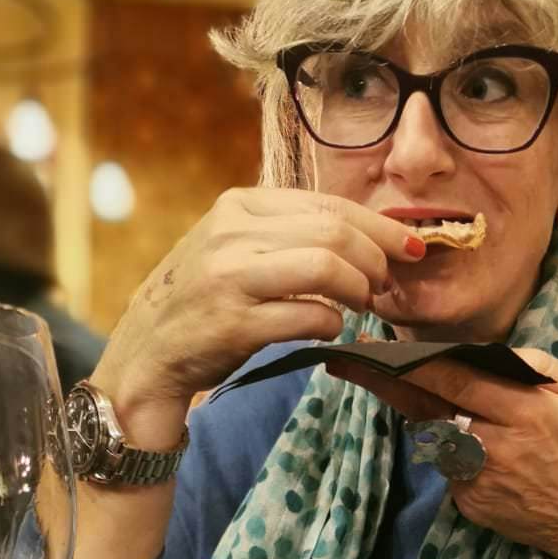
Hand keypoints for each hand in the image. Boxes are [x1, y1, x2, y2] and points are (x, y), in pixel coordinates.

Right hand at [93, 188, 425, 444]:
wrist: (148, 353)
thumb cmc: (205, 301)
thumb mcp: (236, 248)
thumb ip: (288, 234)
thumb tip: (368, 237)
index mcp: (239, 207)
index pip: (327, 204)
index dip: (379, 226)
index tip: (409, 247)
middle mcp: (232, 234)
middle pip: (333, 232)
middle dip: (375, 259)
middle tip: (384, 284)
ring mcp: (231, 278)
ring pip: (325, 267)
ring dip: (358, 289)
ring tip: (362, 304)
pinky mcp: (235, 323)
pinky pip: (309, 316)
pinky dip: (332, 323)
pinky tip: (330, 328)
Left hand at [326, 348, 557, 558]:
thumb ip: (538, 367)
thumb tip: (492, 354)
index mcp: (523, 413)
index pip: (455, 380)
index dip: (413, 362)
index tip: (376, 347)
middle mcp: (493, 446)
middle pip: (427, 407)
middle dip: (385, 384)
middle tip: (346, 365)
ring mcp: (476, 479)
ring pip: (434, 436)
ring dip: (420, 414)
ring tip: (398, 390)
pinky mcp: (469, 503)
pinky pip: (448, 466)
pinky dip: (451, 450)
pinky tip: (468, 444)